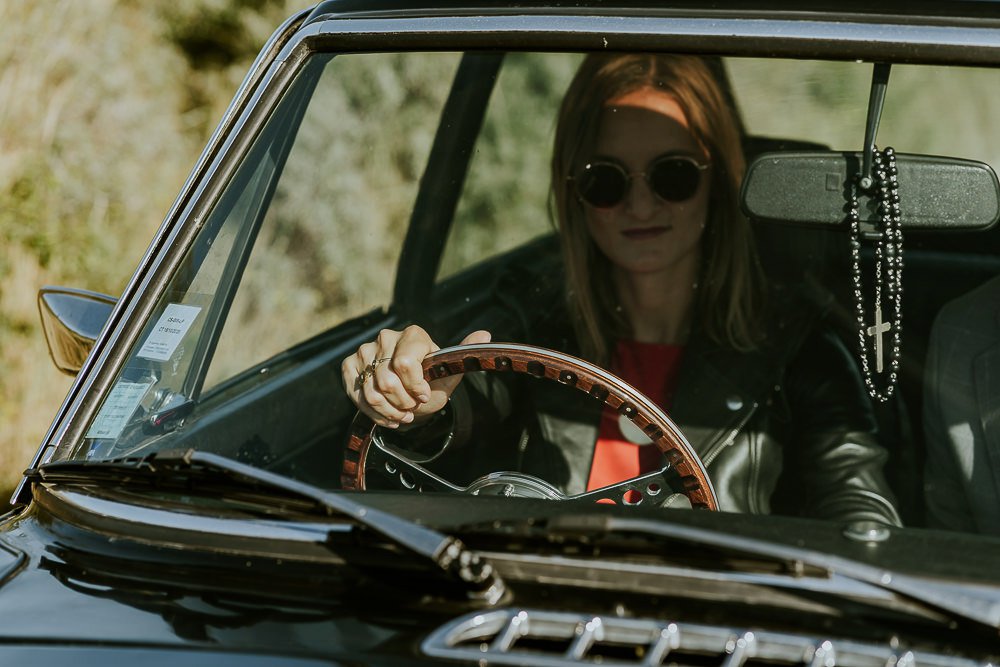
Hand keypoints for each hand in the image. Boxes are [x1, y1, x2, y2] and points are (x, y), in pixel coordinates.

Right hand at [341, 325, 490, 427]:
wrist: (411, 394)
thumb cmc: (431, 382)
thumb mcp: (450, 372)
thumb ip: (464, 354)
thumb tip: (485, 334)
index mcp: (413, 334)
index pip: (405, 364)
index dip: (415, 386)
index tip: (424, 394)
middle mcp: (386, 337)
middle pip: (387, 381)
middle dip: (403, 403)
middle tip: (412, 407)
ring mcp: (365, 350)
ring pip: (371, 391)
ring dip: (389, 411)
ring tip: (402, 413)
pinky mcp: (350, 366)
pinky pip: (356, 395)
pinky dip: (373, 412)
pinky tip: (386, 414)